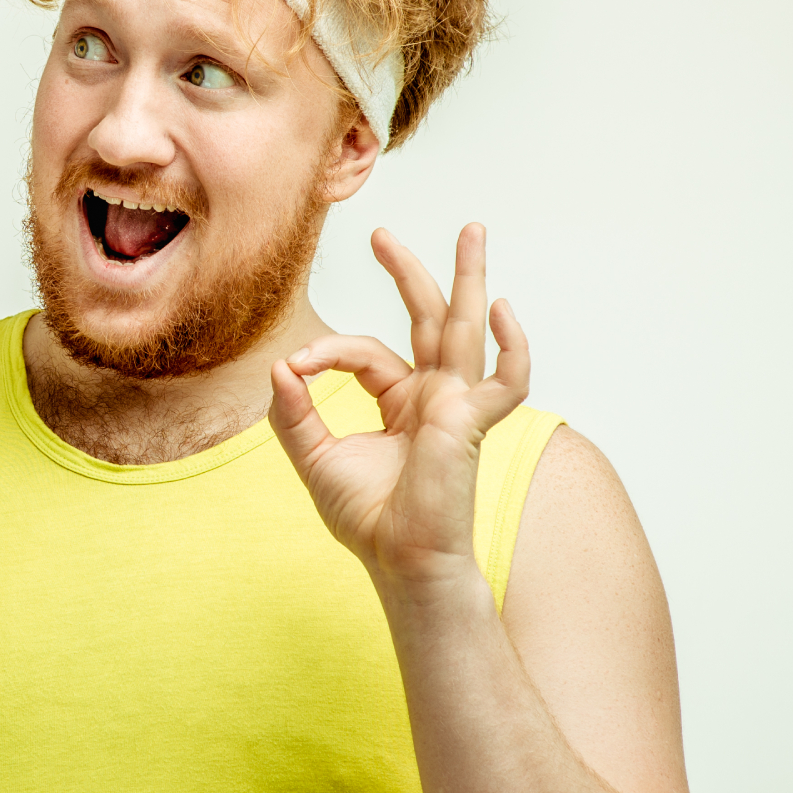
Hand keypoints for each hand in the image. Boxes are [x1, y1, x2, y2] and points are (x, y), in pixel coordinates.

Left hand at [270, 224, 529, 582]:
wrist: (400, 562)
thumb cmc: (368, 519)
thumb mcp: (314, 458)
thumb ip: (294, 413)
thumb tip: (279, 365)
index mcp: (401, 402)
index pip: (368, 352)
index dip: (329, 350)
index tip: (297, 366)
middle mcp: (433, 397)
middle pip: (427, 319)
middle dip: (410, 272)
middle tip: (382, 234)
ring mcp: (457, 405)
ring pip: (466, 328)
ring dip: (470, 278)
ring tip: (472, 230)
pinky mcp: (471, 422)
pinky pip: (508, 379)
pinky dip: (513, 344)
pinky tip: (500, 308)